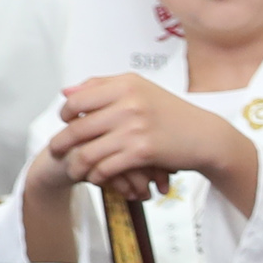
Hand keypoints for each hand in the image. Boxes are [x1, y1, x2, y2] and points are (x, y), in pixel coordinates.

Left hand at [40, 73, 249, 204]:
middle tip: (57, 150)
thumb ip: (103, 86)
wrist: (205, 136)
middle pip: (77, 127)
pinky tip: (96, 177)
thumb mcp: (141, 89)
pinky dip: (97, 175)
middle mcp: (128, 103)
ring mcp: (135, 128)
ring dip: (76, 164)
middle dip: (61, 143)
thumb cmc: (173, 113)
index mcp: (125, 85)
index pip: (77, 100)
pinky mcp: (142, 152)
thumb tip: (66, 92)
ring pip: (88, 151)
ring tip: (73, 169)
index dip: (65, 113)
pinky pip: (106, 167)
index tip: (65, 122)